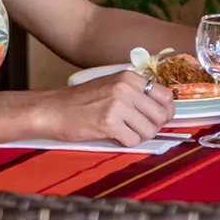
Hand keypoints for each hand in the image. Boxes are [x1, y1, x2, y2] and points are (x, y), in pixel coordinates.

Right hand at [44, 70, 173, 146]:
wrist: (52, 109)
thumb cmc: (80, 100)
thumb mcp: (111, 85)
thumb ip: (135, 93)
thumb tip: (162, 110)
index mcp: (130, 77)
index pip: (167, 96)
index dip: (166, 112)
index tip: (158, 119)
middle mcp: (126, 88)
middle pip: (161, 115)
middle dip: (153, 127)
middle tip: (139, 129)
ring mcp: (118, 105)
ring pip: (149, 131)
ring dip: (139, 136)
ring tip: (123, 132)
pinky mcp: (108, 123)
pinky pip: (132, 141)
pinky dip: (125, 142)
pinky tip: (113, 135)